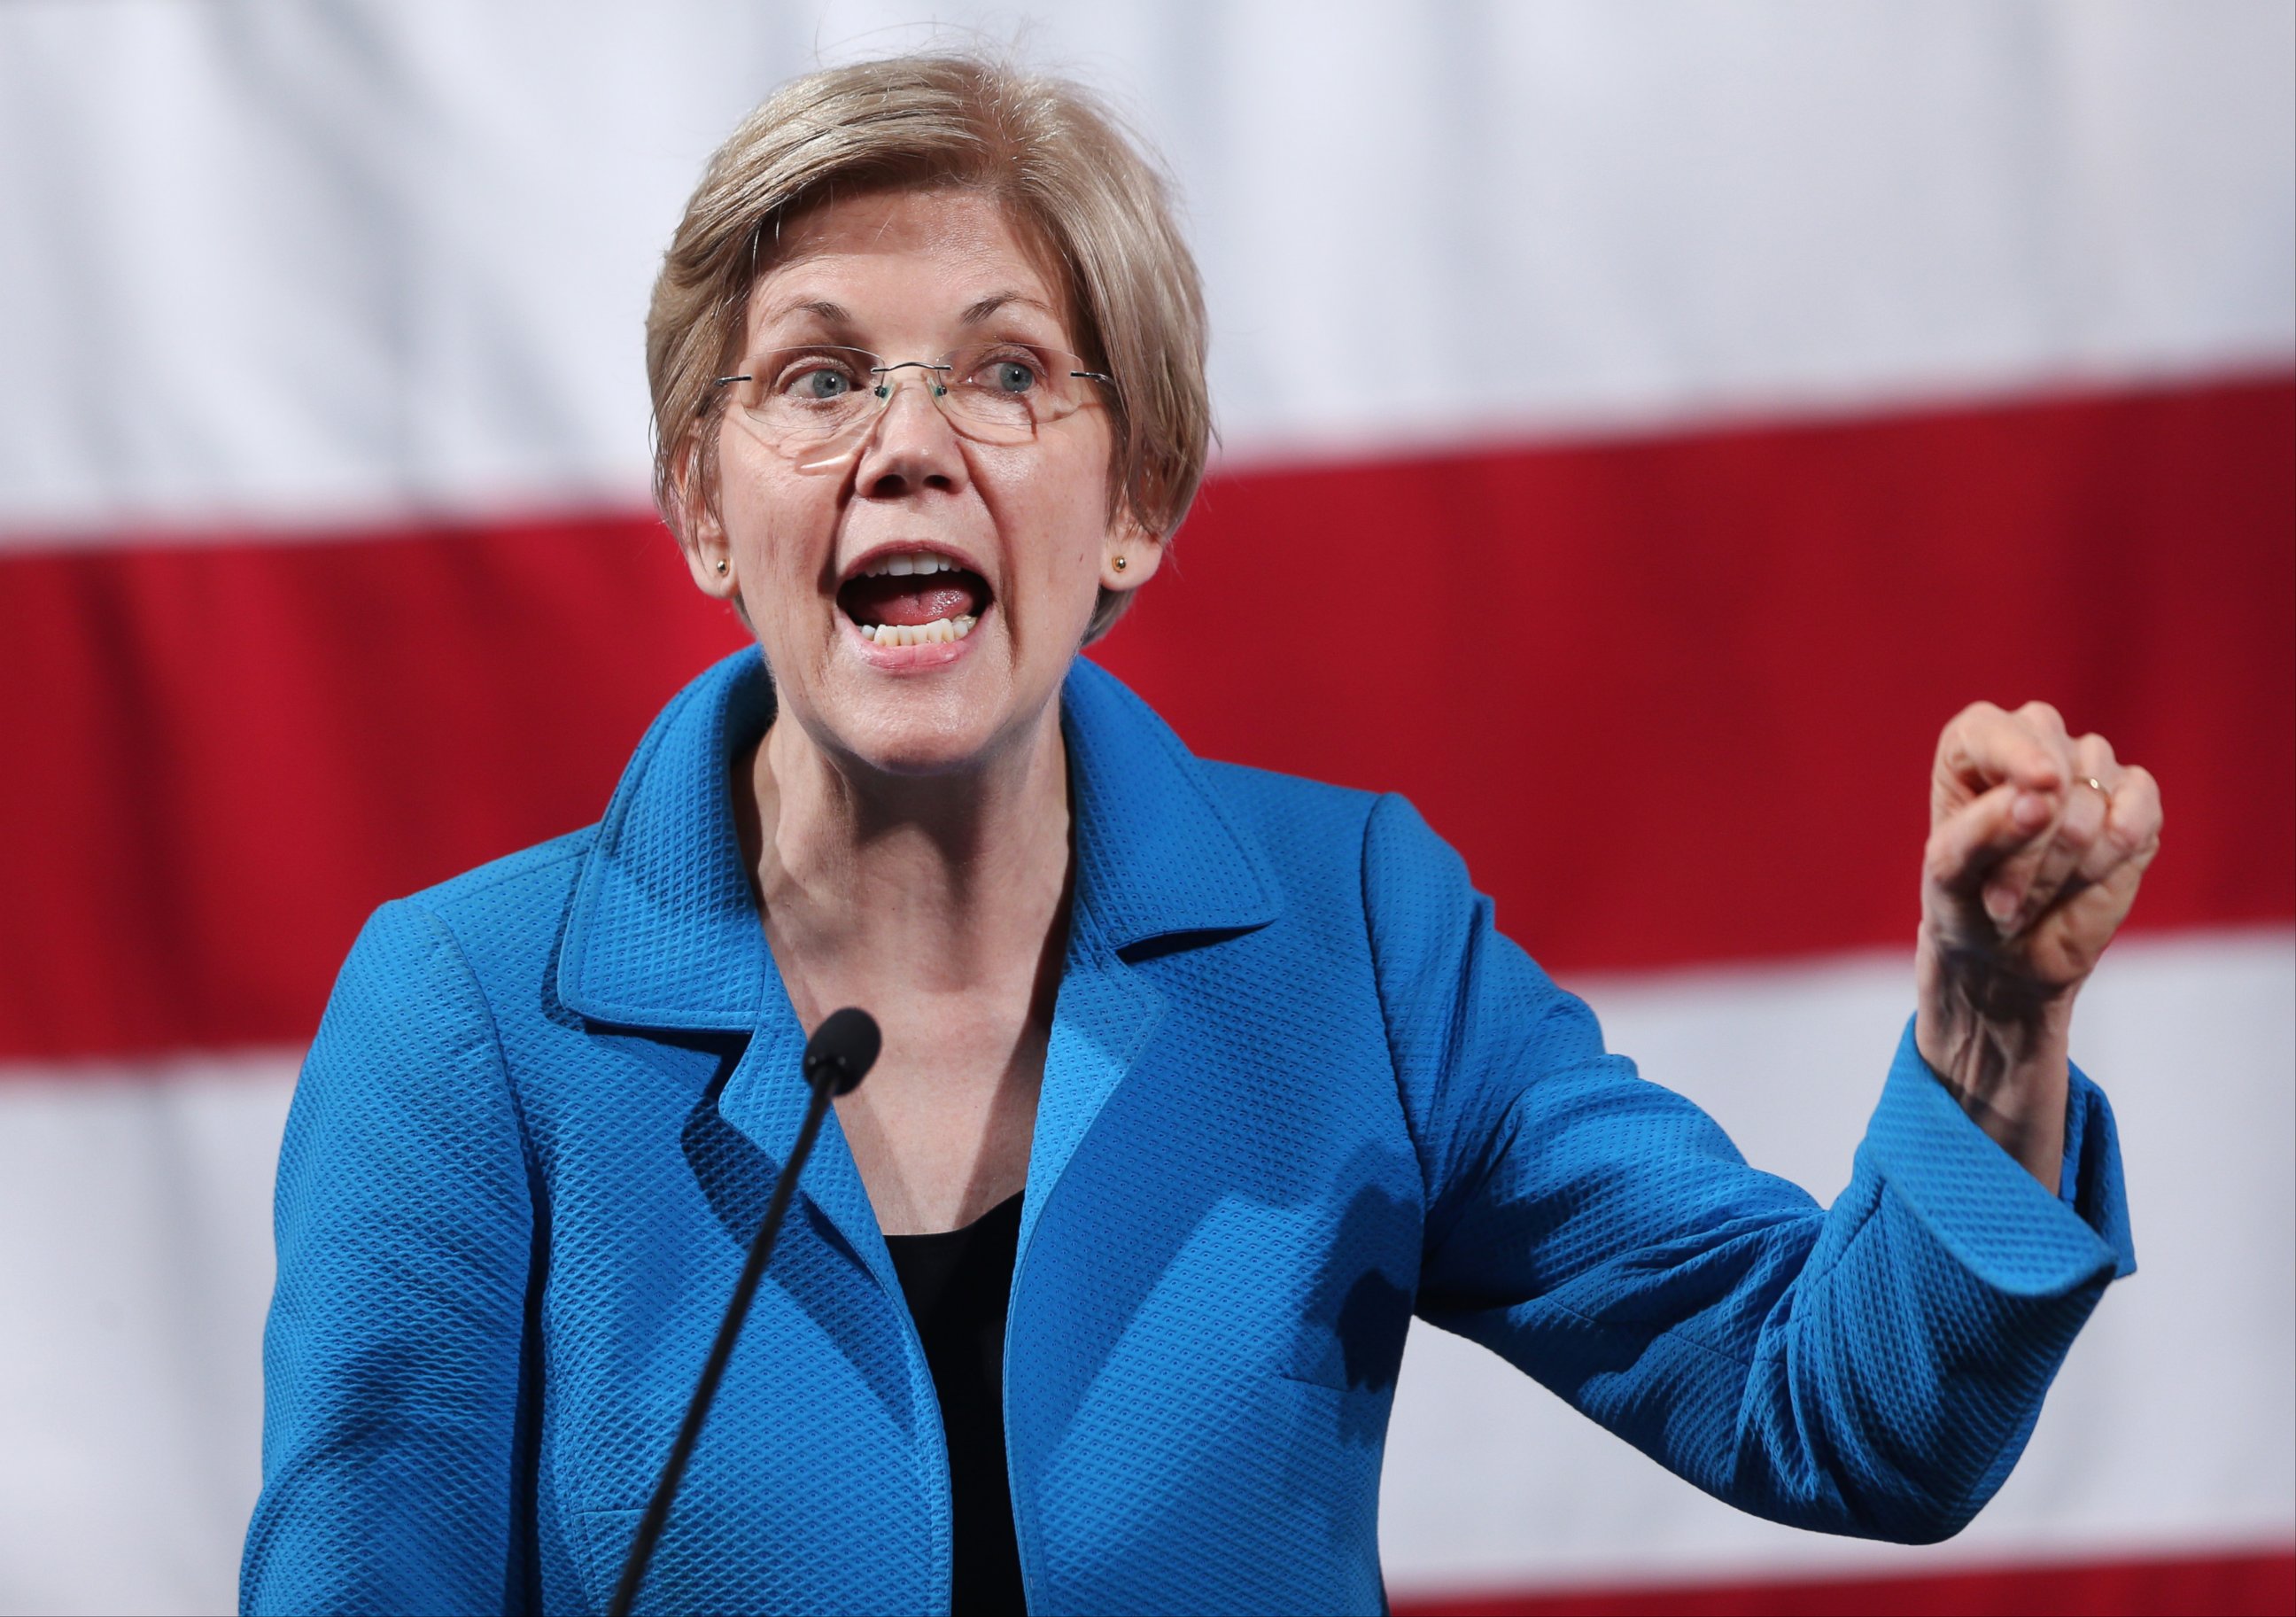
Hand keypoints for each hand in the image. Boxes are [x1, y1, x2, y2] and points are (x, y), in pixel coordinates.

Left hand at [1915, 701, 2162, 1187]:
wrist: (2008, 987)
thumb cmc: (1960, 931)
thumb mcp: (1946, 885)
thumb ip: (1982, 832)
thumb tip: (2036, 793)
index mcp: (1967, 757)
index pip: (1988, 725)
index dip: (2003, 775)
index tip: (2009, 829)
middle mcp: (2026, 760)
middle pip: (2052, 748)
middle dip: (2033, 833)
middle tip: (2008, 900)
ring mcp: (2085, 788)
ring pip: (2099, 782)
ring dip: (2071, 854)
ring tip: (2036, 905)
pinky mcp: (2130, 820)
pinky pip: (2143, 807)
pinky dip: (2123, 851)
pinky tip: (2086, 892)